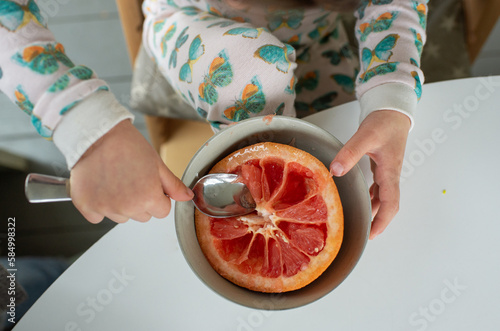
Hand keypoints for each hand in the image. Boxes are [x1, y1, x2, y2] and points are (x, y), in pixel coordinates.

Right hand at [70, 120, 192, 223]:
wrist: (97, 134)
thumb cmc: (127, 145)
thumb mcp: (157, 163)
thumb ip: (173, 185)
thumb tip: (187, 197)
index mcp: (148, 198)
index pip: (162, 211)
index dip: (158, 197)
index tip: (149, 184)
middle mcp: (127, 207)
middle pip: (142, 216)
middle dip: (140, 201)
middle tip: (132, 179)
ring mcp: (105, 208)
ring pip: (121, 216)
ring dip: (120, 204)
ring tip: (115, 180)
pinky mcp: (86, 206)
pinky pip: (97, 216)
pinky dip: (98, 205)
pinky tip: (101, 186)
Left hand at [329, 110, 410, 238]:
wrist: (393, 110)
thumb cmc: (384, 122)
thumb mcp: (365, 136)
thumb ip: (350, 153)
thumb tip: (336, 172)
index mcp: (389, 172)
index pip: (391, 203)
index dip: (382, 221)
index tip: (372, 234)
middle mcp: (390, 175)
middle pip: (387, 205)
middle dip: (377, 221)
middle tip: (362, 233)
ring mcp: (386, 171)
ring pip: (382, 197)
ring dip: (373, 210)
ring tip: (359, 221)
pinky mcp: (381, 166)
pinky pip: (377, 187)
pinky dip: (370, 197)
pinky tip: (360, 199)